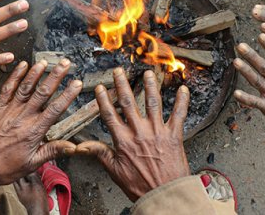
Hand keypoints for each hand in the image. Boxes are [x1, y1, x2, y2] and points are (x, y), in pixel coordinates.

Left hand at [0, 60, 82, 184]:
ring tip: (46, 61)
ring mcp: (10, 110)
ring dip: (36, 73)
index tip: (77, 83)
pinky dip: (15, 76)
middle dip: (55, 76)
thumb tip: (73, 147)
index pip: (55, 109)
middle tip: (65, 64)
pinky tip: (22, 65)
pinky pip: (7, 88)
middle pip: (43, 92)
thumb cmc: (5, 166)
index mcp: (34, 130)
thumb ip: (53, 151)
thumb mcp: (32, 163)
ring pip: (26, 87)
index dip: (68, 95)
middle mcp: (23, 117)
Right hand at [76, 69, 190, 200]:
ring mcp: (158, 132)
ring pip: (153, 103)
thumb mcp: (115, 171)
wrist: (165, 194)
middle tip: (119, 71)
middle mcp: (140, 132)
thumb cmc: (140, 186)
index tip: (101, 88)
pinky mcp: (174, 135)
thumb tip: (80, 147)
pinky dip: (182, 101)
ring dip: (151, 86)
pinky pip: (179, 114)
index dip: (104, 100)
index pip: (110, 115)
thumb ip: (100, 154)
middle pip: (129, 103)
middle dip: (122, 85)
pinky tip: (183, 89)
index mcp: (124, 141)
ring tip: (148, 73)